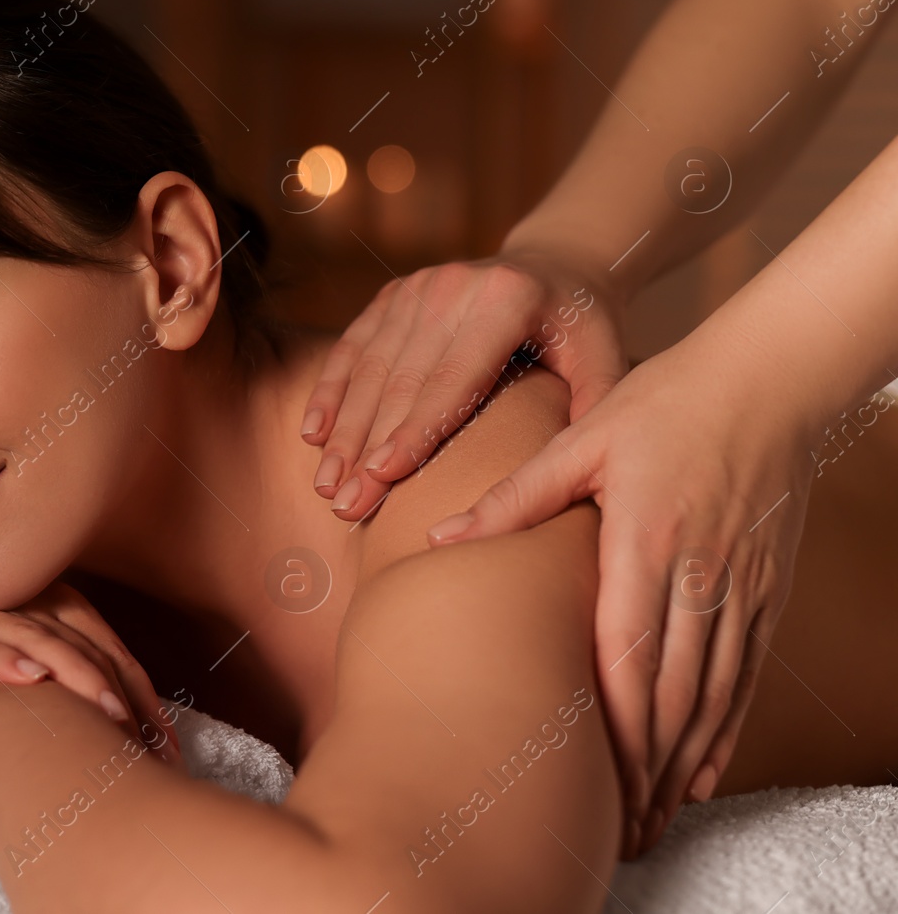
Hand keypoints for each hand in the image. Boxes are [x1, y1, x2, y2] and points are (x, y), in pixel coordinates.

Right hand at [0, 568, 181, 766]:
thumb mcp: (4, 644)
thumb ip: (55, 663)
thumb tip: (118, 717)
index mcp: (39, 597)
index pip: (101, 641)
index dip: (137, 686)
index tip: (166, 738)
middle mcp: (11, 597)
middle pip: (79, 641)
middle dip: (120, 689)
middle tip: (152, 739)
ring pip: (33, 639)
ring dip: (75, 674)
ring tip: (110, 711)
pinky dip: (2, 660)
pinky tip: (31, 680)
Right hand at [302, 250, 625, 519]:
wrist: (556, 263)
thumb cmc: (582, 326)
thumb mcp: (605, 359)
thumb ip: (593, 410)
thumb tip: (577, 481)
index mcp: (506, 301)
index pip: (453, 379)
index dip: (414, 430)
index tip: (382, 475)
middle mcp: (453, 287)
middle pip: (401, 380)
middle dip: (368, 446)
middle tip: (346, 503)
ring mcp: (417, 287)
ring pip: (370, 368)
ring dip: (344, 430)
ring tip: (327, 484)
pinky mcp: (393, 293)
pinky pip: (352, 347)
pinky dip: (330, 392)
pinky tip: (313, 434)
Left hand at [420, 331, 810, 858]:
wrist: (767, 381)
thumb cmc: (665, 404)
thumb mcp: (581, 439)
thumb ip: (515, 495)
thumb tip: (443, 535)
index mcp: (644, 539)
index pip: (627, 651)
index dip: (613, 725)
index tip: (592, 780)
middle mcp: (699, 574)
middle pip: (673, 691)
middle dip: (646, 767)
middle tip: (619, 827)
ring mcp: (739, 586)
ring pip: (713, 693)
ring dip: (683, 761)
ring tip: (652, 817)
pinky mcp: (764, 589)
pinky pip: (746, 674)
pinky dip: (725, 728)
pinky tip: (701, 768)